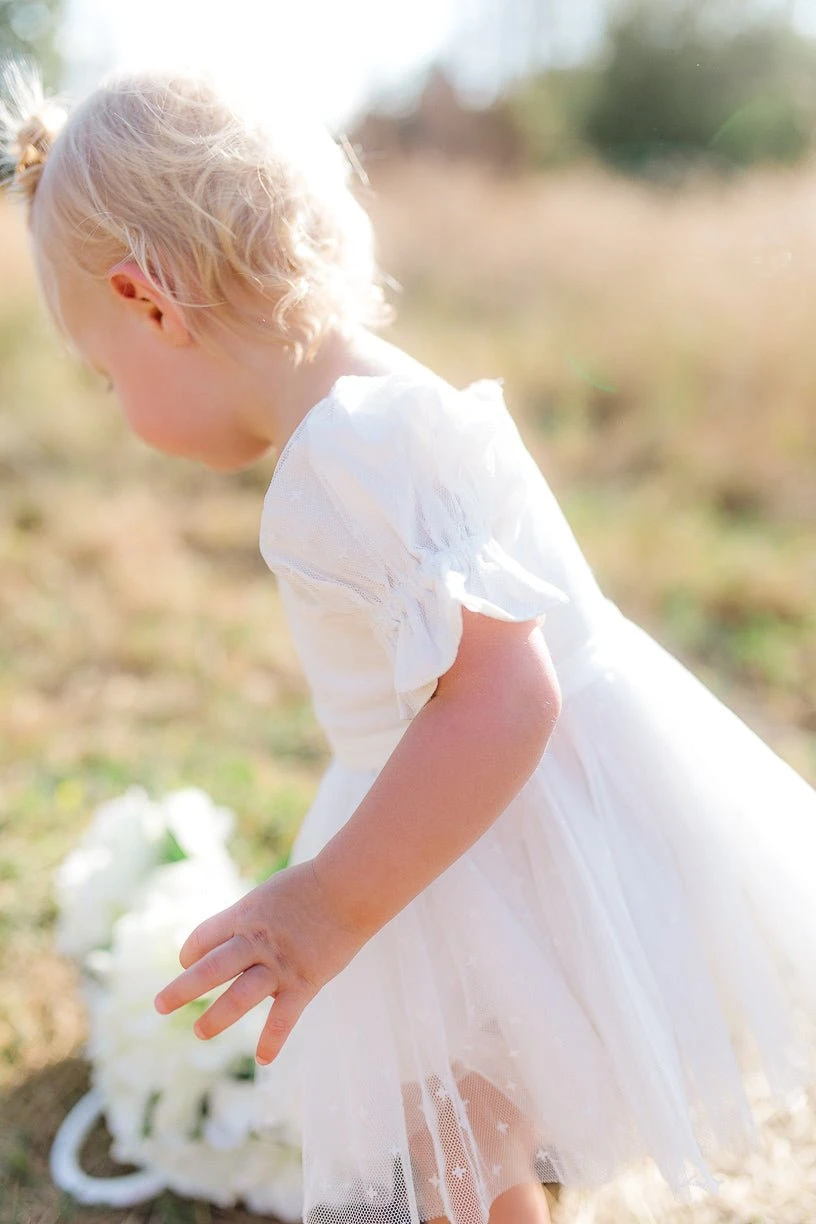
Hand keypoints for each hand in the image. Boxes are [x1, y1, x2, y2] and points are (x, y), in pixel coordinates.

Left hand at [153, 860, 367, 1064]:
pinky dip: (273, 1039)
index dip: (190, 952)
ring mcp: (279, 964)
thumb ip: (252, 919)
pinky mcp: (304, 982)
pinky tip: (263, 1059)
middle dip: (182, 988)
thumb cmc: (312, 886)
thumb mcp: (270, 894)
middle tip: (160, 1005)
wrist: (350, 887)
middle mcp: (255, 941)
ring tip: (200, 1032)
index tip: (187, 962)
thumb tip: (235, 941)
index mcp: (244, 914)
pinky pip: (284, 1017)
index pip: (204, 937)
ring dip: (217, 1017)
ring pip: (239, 996)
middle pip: (210, 968)